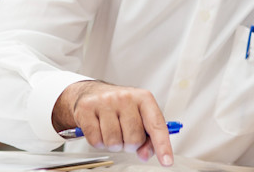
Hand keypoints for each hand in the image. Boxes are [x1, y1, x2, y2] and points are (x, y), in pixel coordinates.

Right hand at [52, 80, 173, 165]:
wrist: (91, 93)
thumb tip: (144, 154)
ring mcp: (105, 101)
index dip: (162, 145)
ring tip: (111, 131)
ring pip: (114, 142)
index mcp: (143, 98)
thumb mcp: (139, 117)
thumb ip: (148, 138)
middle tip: (124, 134)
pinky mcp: (86, 108)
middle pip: (134, 139)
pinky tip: (99, 130)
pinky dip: (98, 142)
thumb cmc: (119, 107)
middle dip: (130, 144)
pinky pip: (96, 140)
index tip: (167, 161)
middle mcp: (125, 97)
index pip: (156, 125)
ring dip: (113, 144)